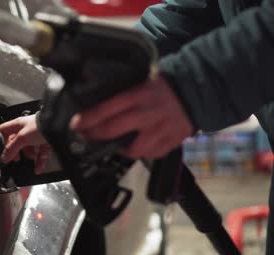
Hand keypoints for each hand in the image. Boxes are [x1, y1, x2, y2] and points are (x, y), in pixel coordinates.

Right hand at [0, 114, 49, 173]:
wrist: (59, 126)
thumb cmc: (40, 125)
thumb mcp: (22, 137)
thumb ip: (12, 148)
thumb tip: (4, 158)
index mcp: (17, 124)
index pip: (3, 130)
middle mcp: (26, 128)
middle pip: (15, 142)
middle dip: (15, 152)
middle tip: (14, 160)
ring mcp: (36, 135)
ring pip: (28, 148)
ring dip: (28, 156)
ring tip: (28, 161)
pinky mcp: (45, 140)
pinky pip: (40, 153)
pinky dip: (39, 161)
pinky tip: (37, 168)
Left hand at [70, 68, 193, 158]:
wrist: (198, 90)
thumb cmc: (164, 84)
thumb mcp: (142, 81)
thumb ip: (124, 94)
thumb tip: (98, 102)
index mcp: (138, 95)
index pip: (106, 109)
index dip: (87, 119)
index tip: (76, 124)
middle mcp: (147, 113)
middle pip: (113, 130)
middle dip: (93, 136)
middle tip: (84, 136)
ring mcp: (160, 129)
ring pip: (132, 149)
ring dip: (118, 149)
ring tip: (111, 145)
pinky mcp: (171, 141)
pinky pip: (151, 154)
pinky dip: (140, 154)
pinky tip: (135, 148)